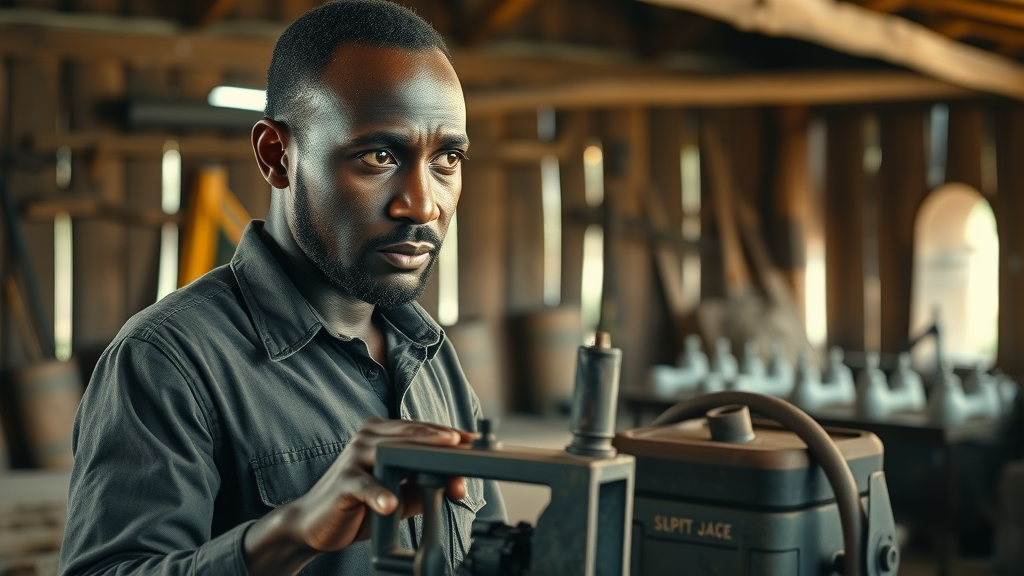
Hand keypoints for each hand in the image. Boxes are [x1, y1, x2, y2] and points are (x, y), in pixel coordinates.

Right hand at [242, 418, 474, 575]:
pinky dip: (378, 495)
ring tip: (437, 465)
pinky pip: (363, 486)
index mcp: (383, 435)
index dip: (449, 435)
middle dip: (439, 442)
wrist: (315, 524)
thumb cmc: (361, 504)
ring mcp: (353, 458)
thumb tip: (460, 484)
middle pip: (408, 436)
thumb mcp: (401, 495)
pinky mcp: (342, 482)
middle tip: (462, 446)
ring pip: (388, 452)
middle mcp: (368, 438)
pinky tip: (391, 505)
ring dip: (414, 459)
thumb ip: (427, 487)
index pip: (421, 431)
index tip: (475, 442)